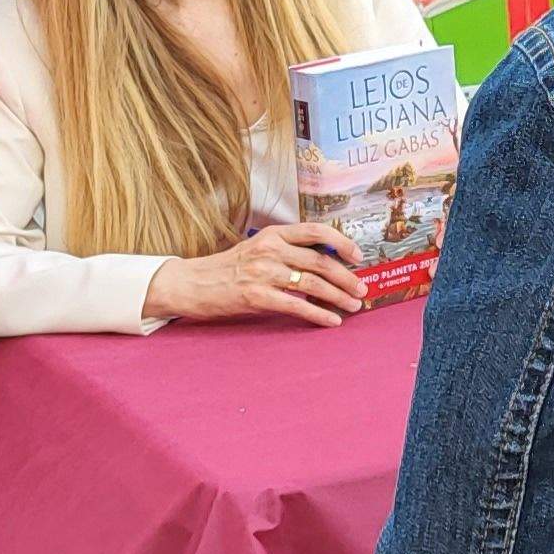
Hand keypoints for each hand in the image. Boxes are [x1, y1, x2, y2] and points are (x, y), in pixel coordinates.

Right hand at [151, 223, 368, 326]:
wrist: (192, 284)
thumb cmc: (228, 268)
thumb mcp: (257, 249)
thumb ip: (287, 251)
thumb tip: (325, 263)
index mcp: (272, 234)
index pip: (315, 231)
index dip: (341, 242)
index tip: (358, 255)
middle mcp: (270, 250)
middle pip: (320, 261)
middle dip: (347, 277)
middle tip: (361, 289)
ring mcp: (263, 273)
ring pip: (313, 285)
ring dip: (338, 297)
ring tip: (353, 306)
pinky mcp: (257, 297)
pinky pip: (297, 307)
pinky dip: (319, 315)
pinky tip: (332, 321)